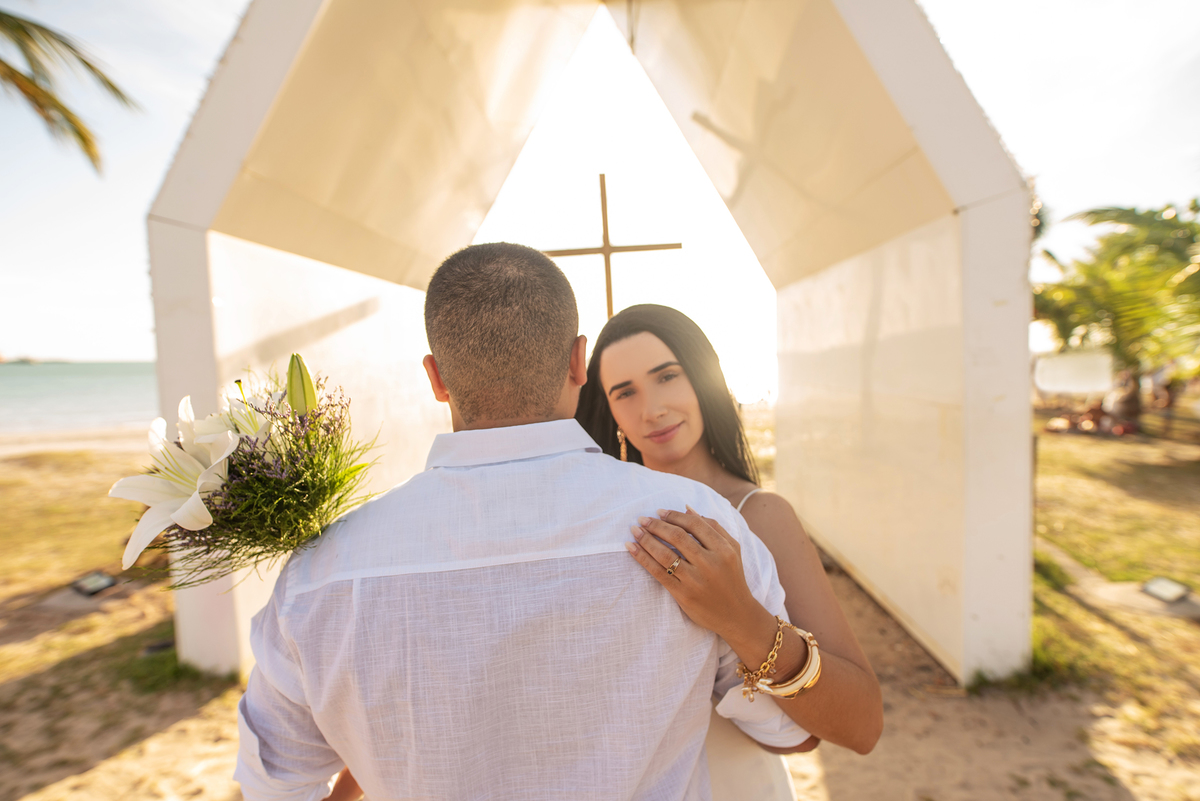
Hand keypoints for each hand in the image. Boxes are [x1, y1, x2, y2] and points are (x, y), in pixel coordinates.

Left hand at [625, 506, 765, 640]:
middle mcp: (710, 563)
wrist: (736, 615)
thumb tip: (688, 508)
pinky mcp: (683, 594)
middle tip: (642, 519)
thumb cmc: (732, 578)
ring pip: (665, 554)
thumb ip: (713, 527)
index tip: (659, 512)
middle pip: (678, 537)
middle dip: (656, 525)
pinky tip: (632, 548)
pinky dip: (643, 558)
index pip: (695, 525)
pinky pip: (659, 573)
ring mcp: (696, 580)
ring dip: (646, 539)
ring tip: (635, 531)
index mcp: (724, 549)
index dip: (674, 516)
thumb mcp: (732, 550)